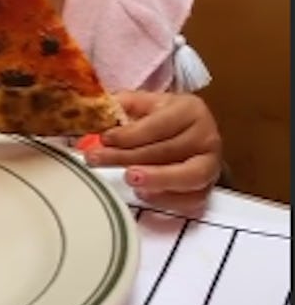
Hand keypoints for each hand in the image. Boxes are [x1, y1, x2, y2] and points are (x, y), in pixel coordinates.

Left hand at [83, 90, 222, 214]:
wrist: (191, 135)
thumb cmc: (164, 119)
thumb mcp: (144, 104)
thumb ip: (121, 106)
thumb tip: (93, 113)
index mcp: (190, 110)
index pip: (160, 124)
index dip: (130, 134)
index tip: (104, 139)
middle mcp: (206, 136)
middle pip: (167, 150)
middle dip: (128, 157)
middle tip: (97, 160)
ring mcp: (210, 165)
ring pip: (187, 176)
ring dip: (155, 179)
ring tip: (128, 178)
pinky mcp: (207, 189)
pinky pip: (190, 200)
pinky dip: (166, 199)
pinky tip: (143, 192)